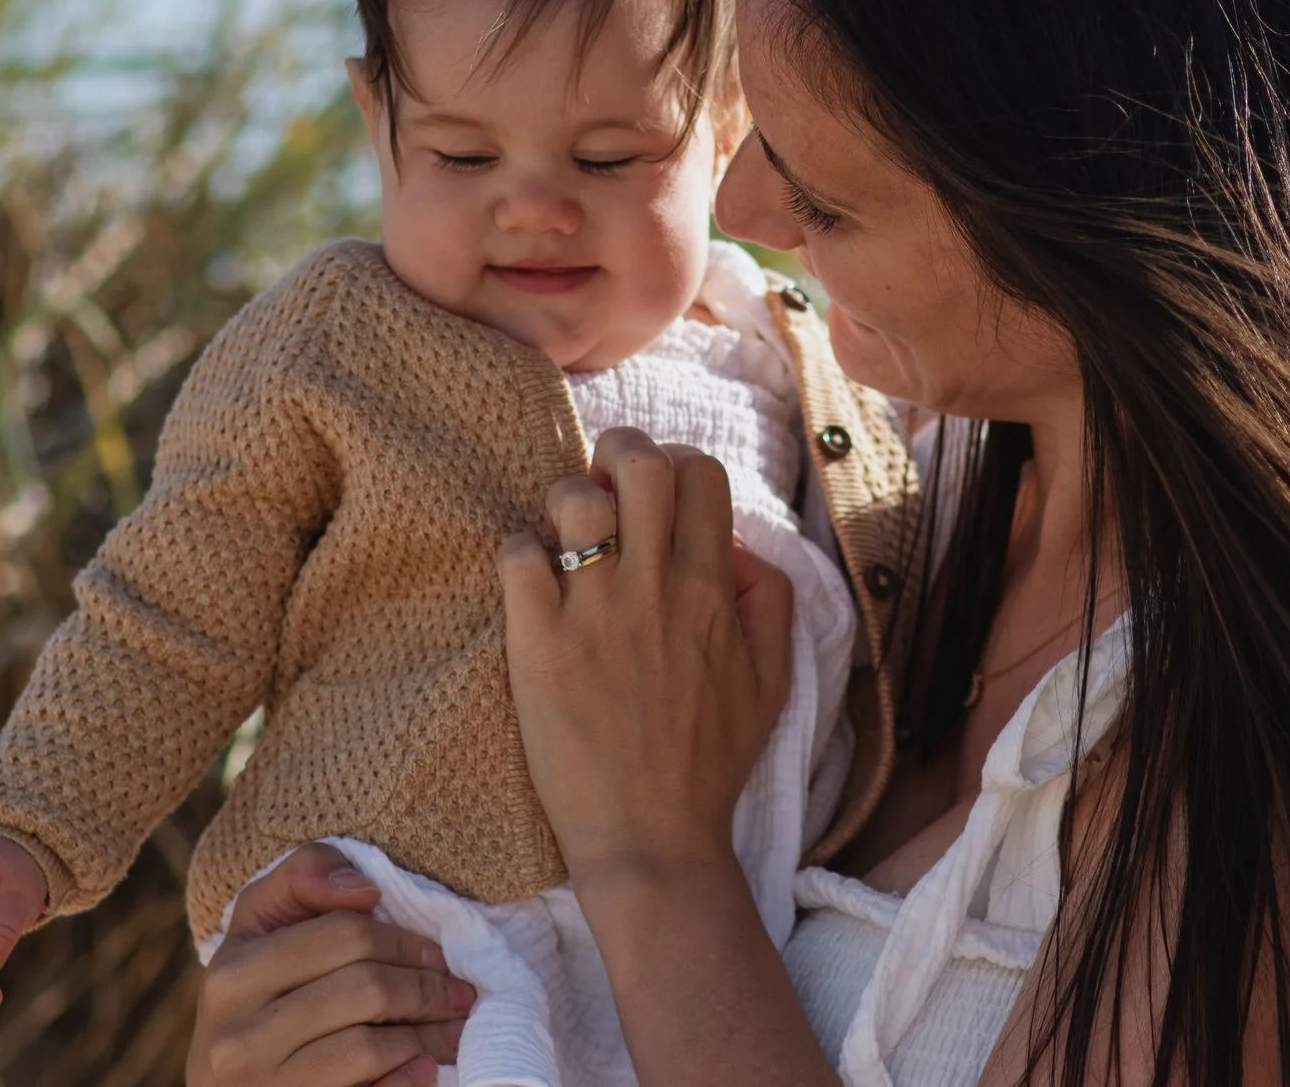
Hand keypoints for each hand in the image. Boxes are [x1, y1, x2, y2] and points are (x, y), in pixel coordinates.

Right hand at [187, 844, 472, 1086]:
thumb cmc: (256, 993)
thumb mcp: (262, 925)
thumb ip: (304, 878)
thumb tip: (364, 889)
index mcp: (233, 973)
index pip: (344, 933)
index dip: (403, 939)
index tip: (437, 951)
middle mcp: (237, 1035)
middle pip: (365, 989)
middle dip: (426, 987)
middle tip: (459, 993)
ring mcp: (261, 1084)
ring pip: (367, 1046)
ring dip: (425, 1035)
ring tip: (450, 1030)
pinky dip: (404, 1081)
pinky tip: (422, 1069)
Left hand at [498, 428, 795, 887]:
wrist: (650, 838)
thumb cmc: (708, 762)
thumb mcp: (773, 681)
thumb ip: (770, 601)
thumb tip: (739, 547)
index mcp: (712, 592)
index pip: (702, 473)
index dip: (677, 464)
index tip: (658, 493)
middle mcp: (656, 590)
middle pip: (640, 464)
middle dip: (619, 451)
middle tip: (605, 481)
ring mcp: (593, 614)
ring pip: (573, 499)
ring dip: (565, 501)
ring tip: (562, 535)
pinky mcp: (538, 645)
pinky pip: (516, 557)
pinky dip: (519, 552)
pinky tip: (529, 581)